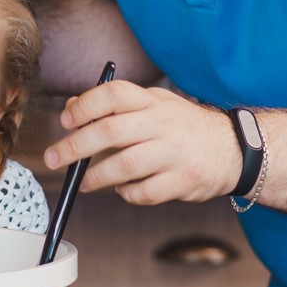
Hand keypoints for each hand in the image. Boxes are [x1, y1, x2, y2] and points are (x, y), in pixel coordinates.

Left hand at [44, 82, 242, 204]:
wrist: (233, 148)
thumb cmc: (181, 126)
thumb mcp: (152, 105)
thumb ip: (114, 106)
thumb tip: (72, 110)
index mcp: (152, 101)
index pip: (113, 94)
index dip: (85, 105)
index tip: (66, 120)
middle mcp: (164, 123)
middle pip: (111, 132)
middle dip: (75, 147)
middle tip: (54, 159)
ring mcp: (175, 152)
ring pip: (125, 166)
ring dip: (96, 176)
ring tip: (84, 181)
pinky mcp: (184, 180)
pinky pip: (146, 191)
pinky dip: (127, 193)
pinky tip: (123, 189)